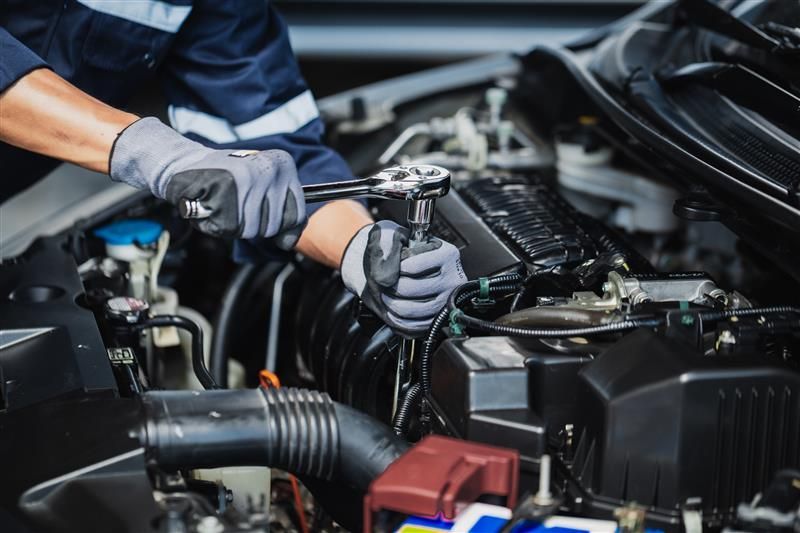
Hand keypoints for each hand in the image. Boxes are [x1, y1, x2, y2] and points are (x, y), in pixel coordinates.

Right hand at [109, 117, 305, 248]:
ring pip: (251, 229)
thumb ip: (281, 213)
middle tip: (236, 205)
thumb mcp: (261, 190)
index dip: (281, 228)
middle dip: (252, 225)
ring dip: (233, 225)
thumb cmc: (224, 181)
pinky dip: (216, 224)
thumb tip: (289, 242)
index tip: (264, 218)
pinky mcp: (226, 187)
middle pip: (272, 226)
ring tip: (223, 204)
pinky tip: (211, 205)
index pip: (297, 214)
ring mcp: (248, 177)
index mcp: (283, 164)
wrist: (184, 163)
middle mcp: (269, 168)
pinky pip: (229, 227)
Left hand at [340, 220, 466, 336]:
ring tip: (386, 295)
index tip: (393, 266)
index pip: (413, 266)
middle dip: (391, 287)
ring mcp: (447, 299)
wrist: (407, 266)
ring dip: (392, 304)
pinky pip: (416, 324)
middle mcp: (453, 278)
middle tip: (385, 283)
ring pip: (414, 308)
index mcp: (447, 254)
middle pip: (412, 288)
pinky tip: (392, 309)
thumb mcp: (396, 235)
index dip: (395, 268)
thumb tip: (388, 268)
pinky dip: (399, 319)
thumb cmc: (403, 251)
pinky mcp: (439, 317)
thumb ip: (390, 243)